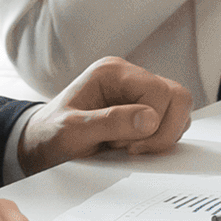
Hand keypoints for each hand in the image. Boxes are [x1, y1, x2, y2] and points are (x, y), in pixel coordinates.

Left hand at [16, 55, 193, 174]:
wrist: (40, 145)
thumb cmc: (50, 134)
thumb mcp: (72, 131)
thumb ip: (110, 122)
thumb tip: (150, 119)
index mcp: (113, 72)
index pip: (158, 91)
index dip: (150, 123)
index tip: (124, 145)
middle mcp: (130, 77)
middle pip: (178, 96)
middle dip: (164, 130)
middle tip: (134, 149)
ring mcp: (139, 93)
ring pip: (180, 108)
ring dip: (164, 135)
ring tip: (132, 148)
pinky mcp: (145, 110)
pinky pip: (173, 121)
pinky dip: (162, 138)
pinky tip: (136, 147)